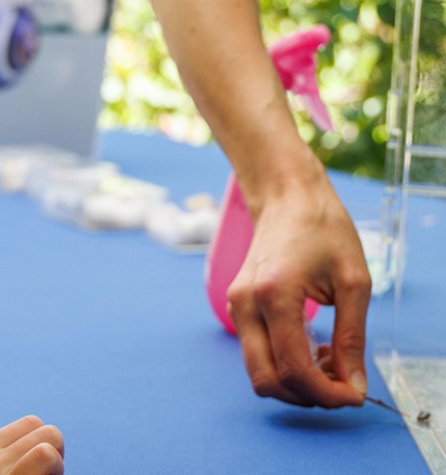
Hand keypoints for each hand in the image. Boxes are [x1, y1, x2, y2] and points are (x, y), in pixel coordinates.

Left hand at [0, 415, 63, 474]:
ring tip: (30, 468)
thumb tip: (56, 461)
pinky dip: (18, 446)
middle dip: (53, 450)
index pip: (46, 452)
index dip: (58, 465)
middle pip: (44, 430)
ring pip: (29, 423)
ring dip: (37, 443)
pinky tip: (12, 468)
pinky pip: (6, 434)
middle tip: (45, 473)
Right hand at [227, 167, 370, 407]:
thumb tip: (353, 386)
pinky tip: (312, 345)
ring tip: (330, 358)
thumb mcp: (352, 281)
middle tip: (342, 382)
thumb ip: (352, 337)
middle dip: (307, 395)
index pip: (293, 369)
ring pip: (259, 372)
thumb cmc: (321, 227)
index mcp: (274, 293)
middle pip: (267, 380)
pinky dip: (284, 363)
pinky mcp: (238, 305)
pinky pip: (257, 352)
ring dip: (295, 381)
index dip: (326, 393)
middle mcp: (246, 303)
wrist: (287, 196)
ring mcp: (237, 304)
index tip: (354, 394)